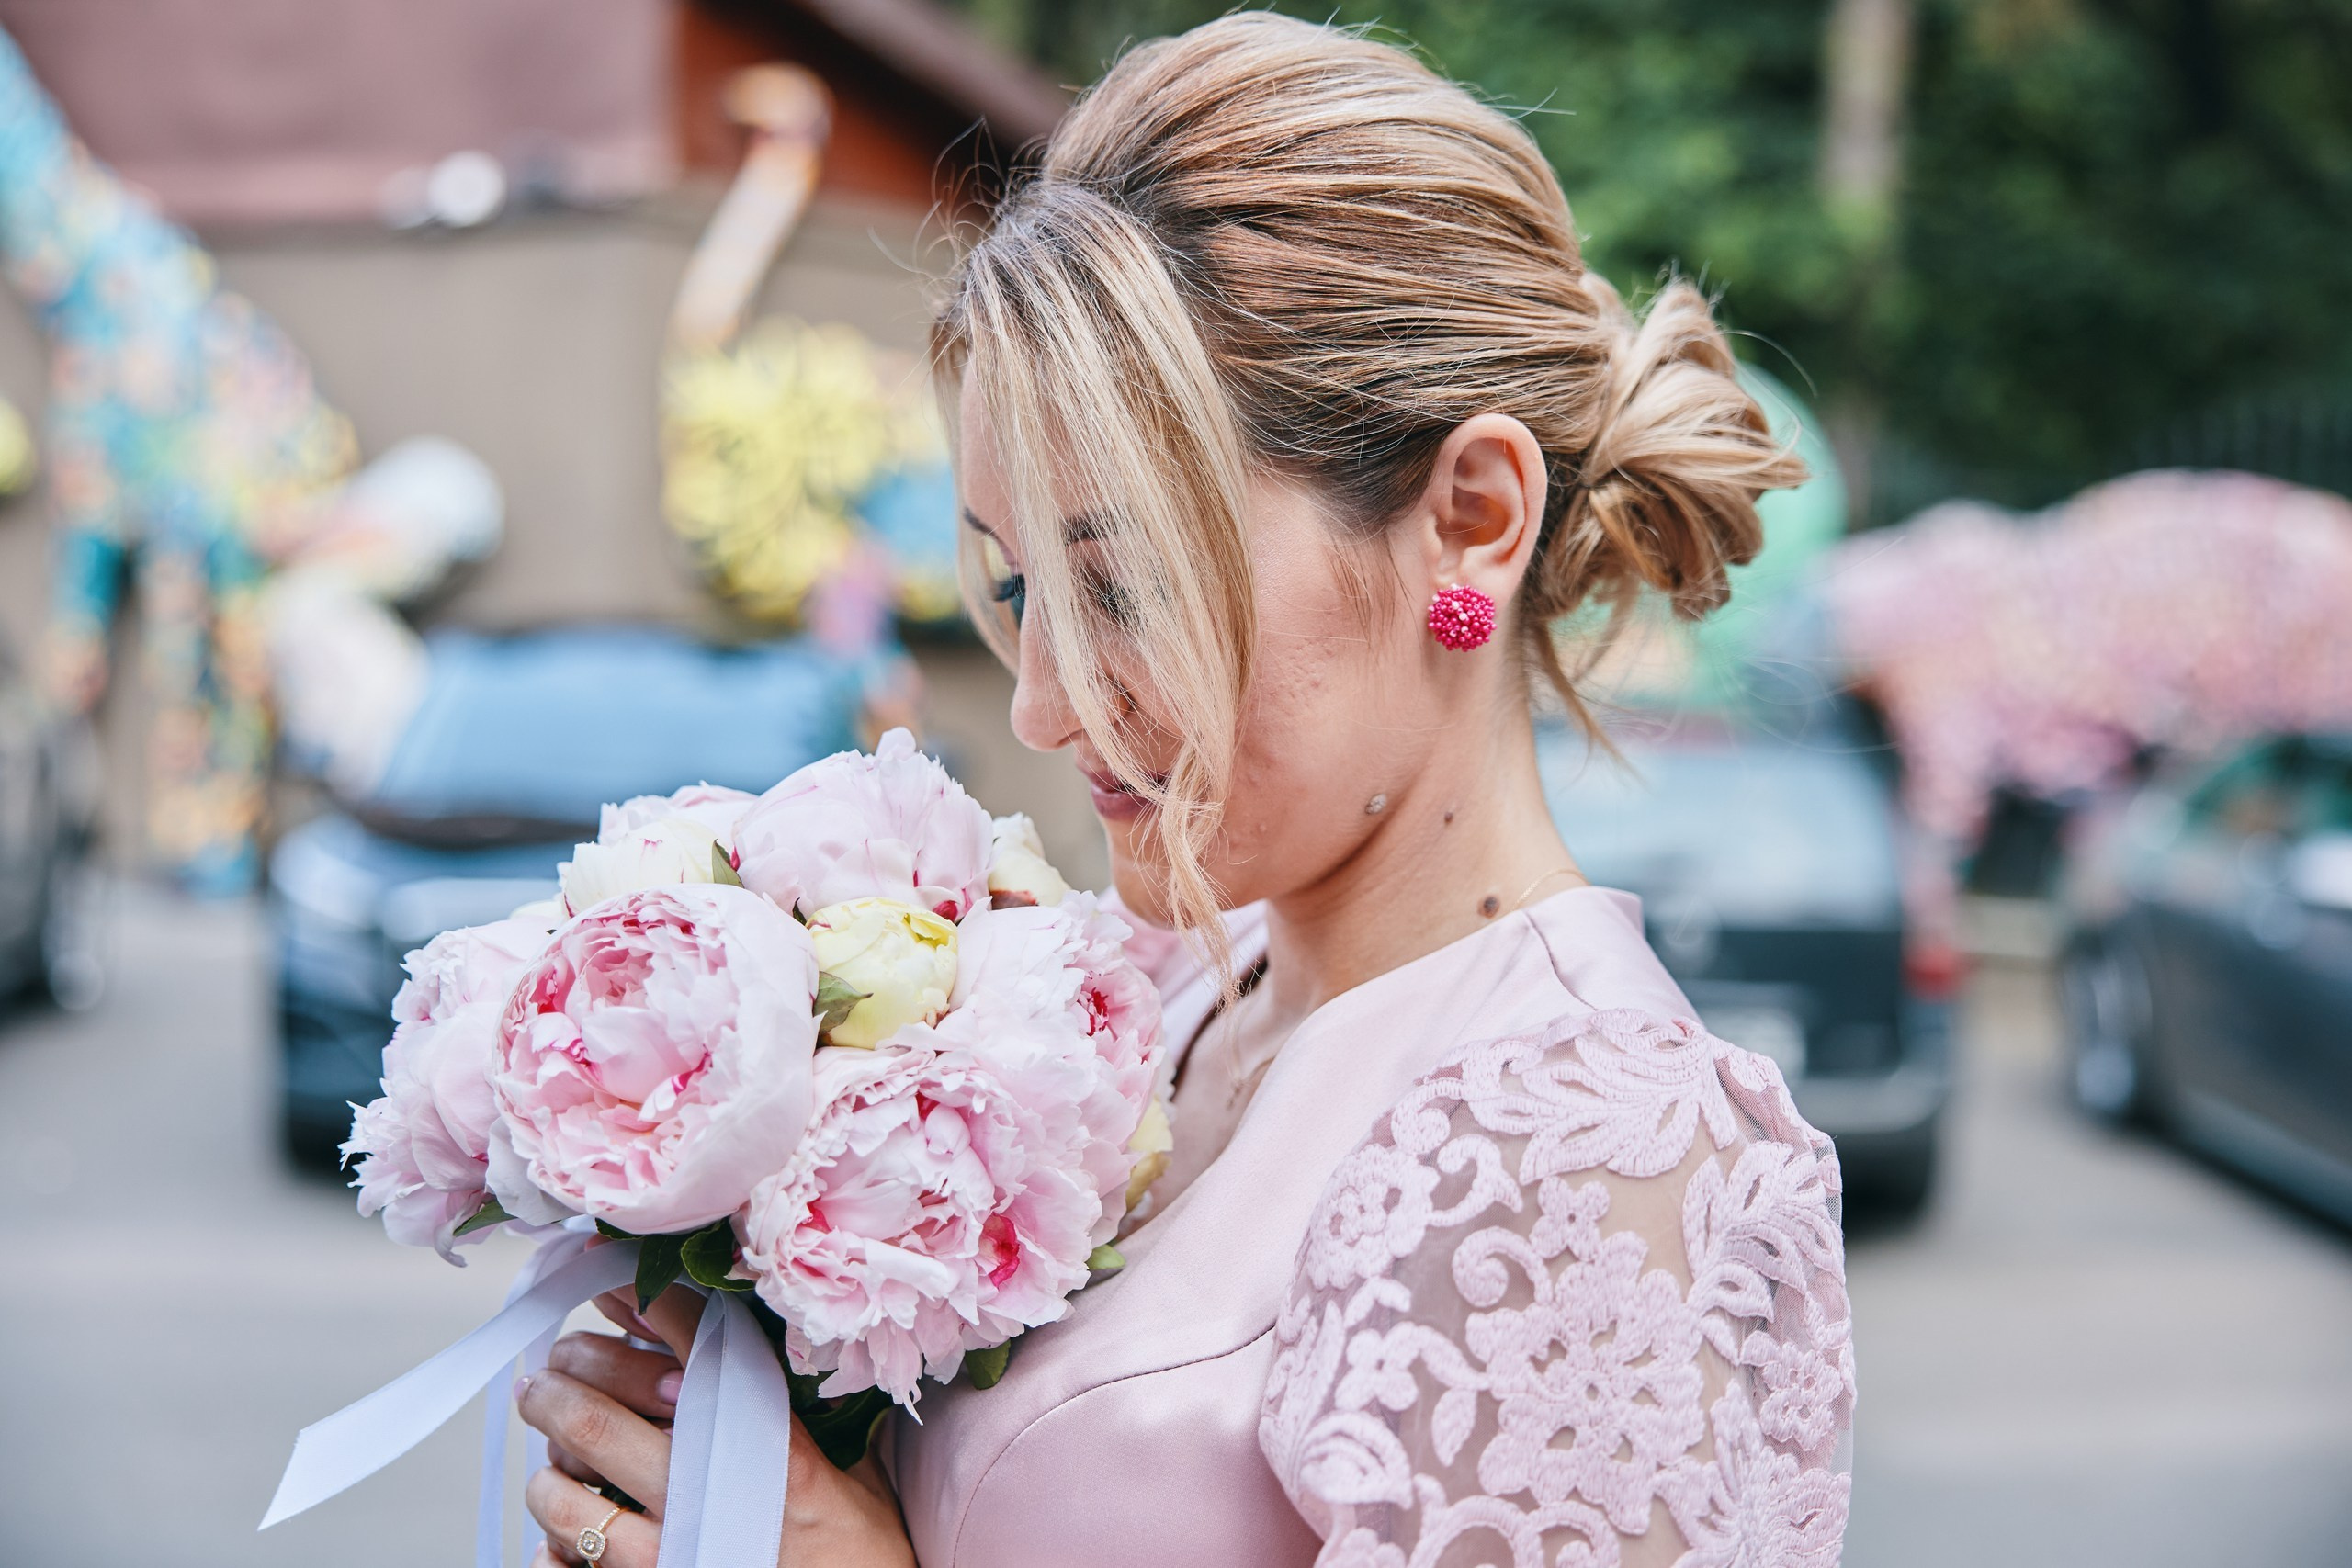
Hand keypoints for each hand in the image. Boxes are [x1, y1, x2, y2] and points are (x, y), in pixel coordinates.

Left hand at [517, 1282, 913, 1567]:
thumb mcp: (848, 1466)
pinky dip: (551, 1545)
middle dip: (560, 1382)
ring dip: (547, 1466)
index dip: (641, 1303)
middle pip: (594, 1420)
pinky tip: (564, 1533)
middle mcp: (709, 1497)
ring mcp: (670, 1557)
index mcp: (769, 1449)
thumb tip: (733, 1339)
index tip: (611, 1284)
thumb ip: (796, 1409)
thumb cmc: (856, 1551)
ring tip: (553, 1455)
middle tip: (550, 1372)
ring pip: (562, 1496)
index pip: (690, 1351)